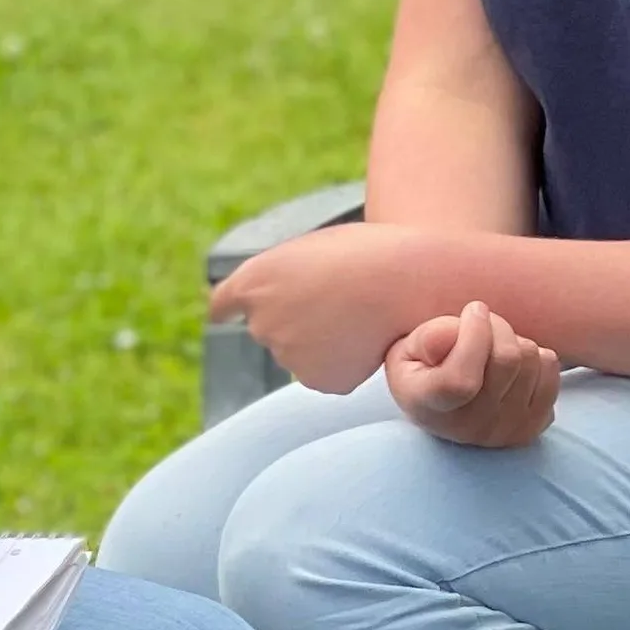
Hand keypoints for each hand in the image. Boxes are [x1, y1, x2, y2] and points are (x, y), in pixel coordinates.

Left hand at [209, 222, 440, 391]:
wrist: (406, 280)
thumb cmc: (367, 253)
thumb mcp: (312, 250)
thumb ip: (286, 278)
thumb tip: (287, 303)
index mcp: (254, 281)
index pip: (223, 305)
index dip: (228, 310)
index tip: (226, 315)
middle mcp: (261, 323)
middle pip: (270, 329)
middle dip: (295, 321)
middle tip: (337, 302)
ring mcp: (287, 356)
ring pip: (301, 353)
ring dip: (322, 342)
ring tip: (358, 317)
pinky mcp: (317, 380)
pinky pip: (326, 373)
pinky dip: (344, 362)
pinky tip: (366, 340)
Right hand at [384, 303, 558, 446]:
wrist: (441, 405)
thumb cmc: (422, 366)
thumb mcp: (408, 348)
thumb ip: (427, 339)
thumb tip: (452, 335)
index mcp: (430, 407)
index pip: (461, 380)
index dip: (474, 336)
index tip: (473, 309)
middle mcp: (469, 427)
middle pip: (506, 360)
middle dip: (496, 324)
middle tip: (481, 319)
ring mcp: (504, 431)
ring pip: (531, 359)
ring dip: (514, 339)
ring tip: (493, 344)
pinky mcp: (532, 426)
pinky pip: (552, 370)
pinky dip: (535, 354)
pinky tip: (513, 362)